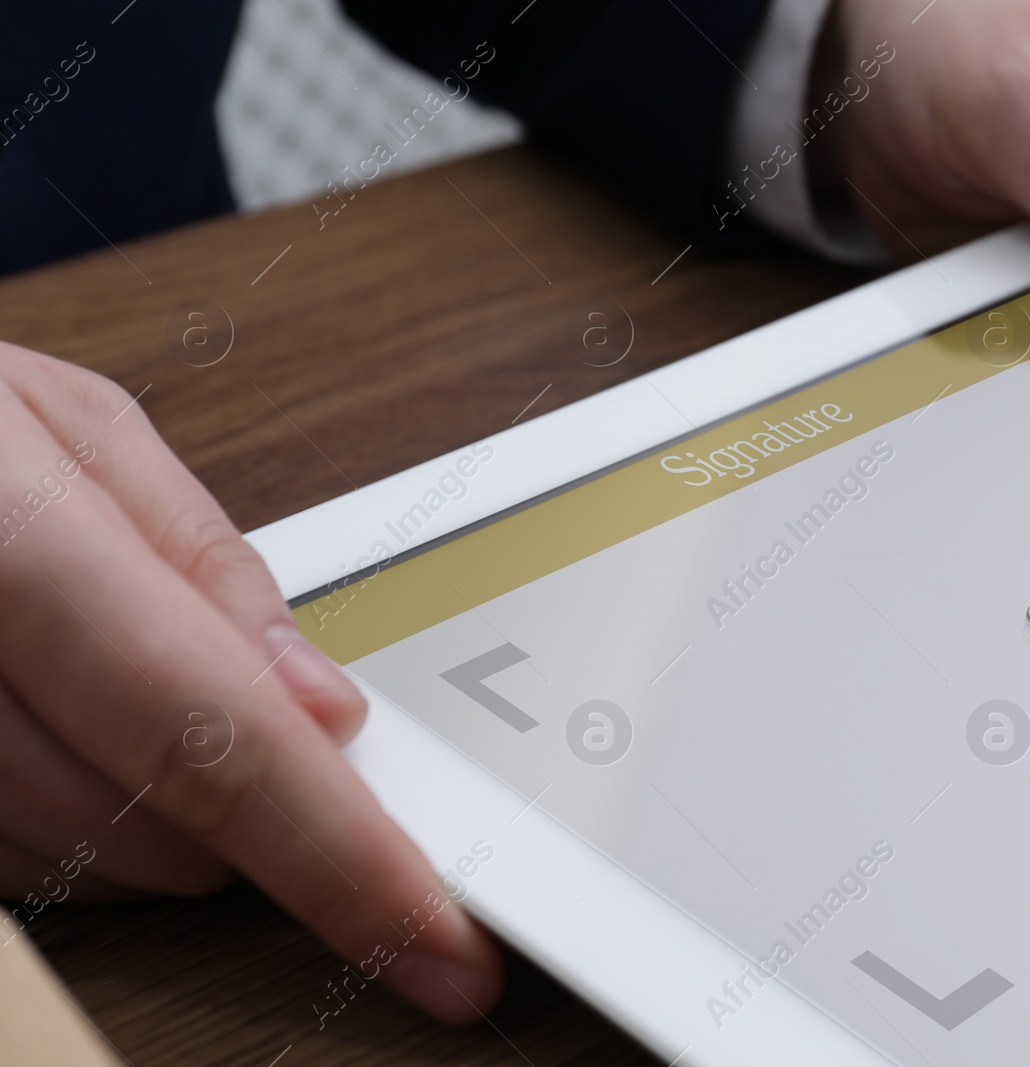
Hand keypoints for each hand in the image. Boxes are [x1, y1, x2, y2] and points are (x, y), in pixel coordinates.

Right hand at [0, 342, 500, 1020]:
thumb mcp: (71, 428)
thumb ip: (204, 563)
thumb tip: (319, 703)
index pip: (209, 729)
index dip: (335, 852)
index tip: (434, 936)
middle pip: (139, 816)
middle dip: (250, 823)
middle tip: (296, 763)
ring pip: (58, 859)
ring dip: (153, 831)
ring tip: (145, 716)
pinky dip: (62, 830)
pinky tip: (69, 753)